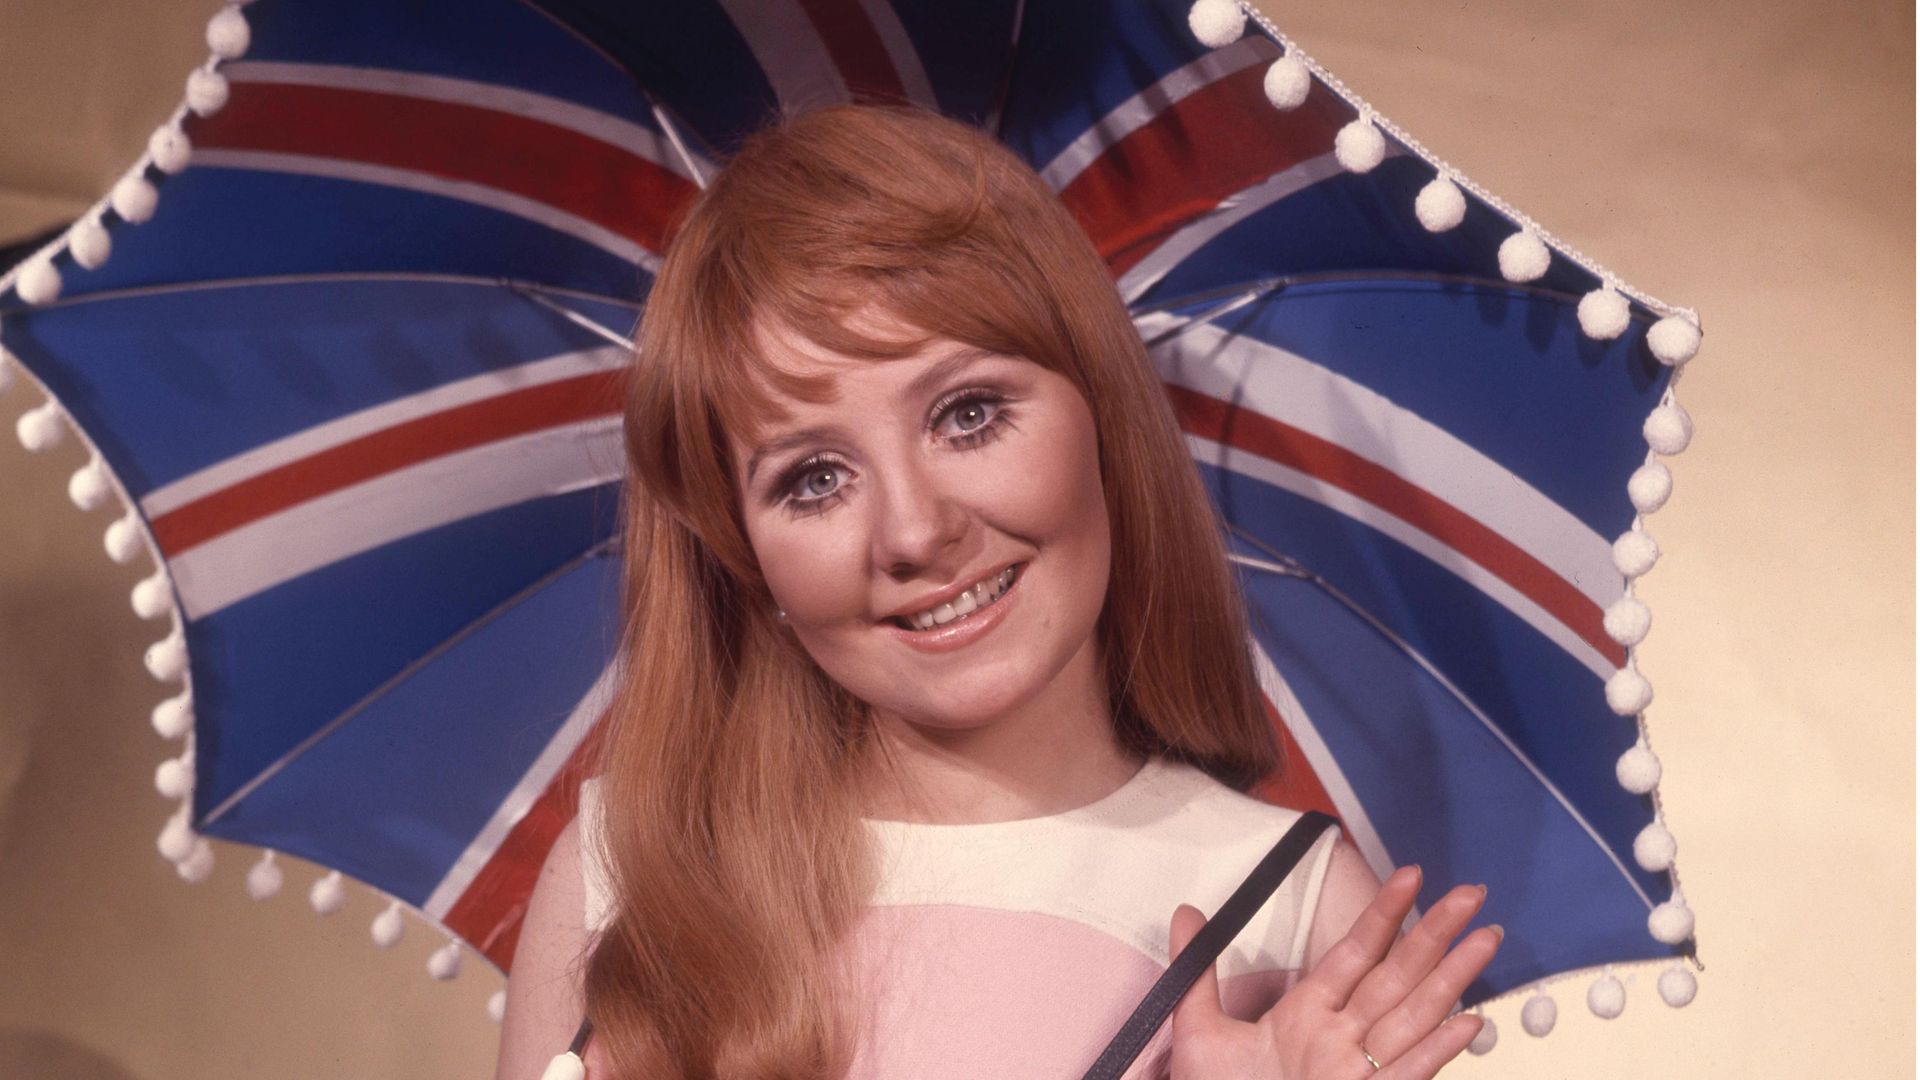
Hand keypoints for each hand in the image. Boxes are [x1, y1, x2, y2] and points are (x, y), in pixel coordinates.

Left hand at [1167, 866, 1499, 1078]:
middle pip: (1397, 976)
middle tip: (1471, 893)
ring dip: (1451, 980)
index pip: (1354, 952)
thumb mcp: (1200, 1031)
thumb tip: (1187, 913)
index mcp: (1305, 1014)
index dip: (1383, 914)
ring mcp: (1356, 1072)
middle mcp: (1340, 1038)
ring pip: (1414, 1017)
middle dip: (1435, 934)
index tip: (1410, 875)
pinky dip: (1437, 1051)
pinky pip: (1407, 1074)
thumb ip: (1198, 971)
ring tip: (1485, 941)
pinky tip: (1468, 1023)